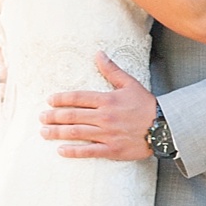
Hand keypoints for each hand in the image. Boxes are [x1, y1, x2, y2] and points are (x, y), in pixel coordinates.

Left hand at [40, 53, 157, 160]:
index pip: (78, 98)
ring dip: (58, 132)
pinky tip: (61, 150)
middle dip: (54, 116)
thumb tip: (98, 53)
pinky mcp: (111, 149)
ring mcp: (107, 134)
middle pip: (73, 116)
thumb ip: (111, 70)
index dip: (62, 99)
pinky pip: (88, 151)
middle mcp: (104, 117)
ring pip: (77, 133)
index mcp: (107, 100)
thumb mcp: (130, 83)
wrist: (164, 128)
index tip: (50, 100)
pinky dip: (73, 151)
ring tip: (44, 132)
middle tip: (41, 117)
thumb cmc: (146, 105)